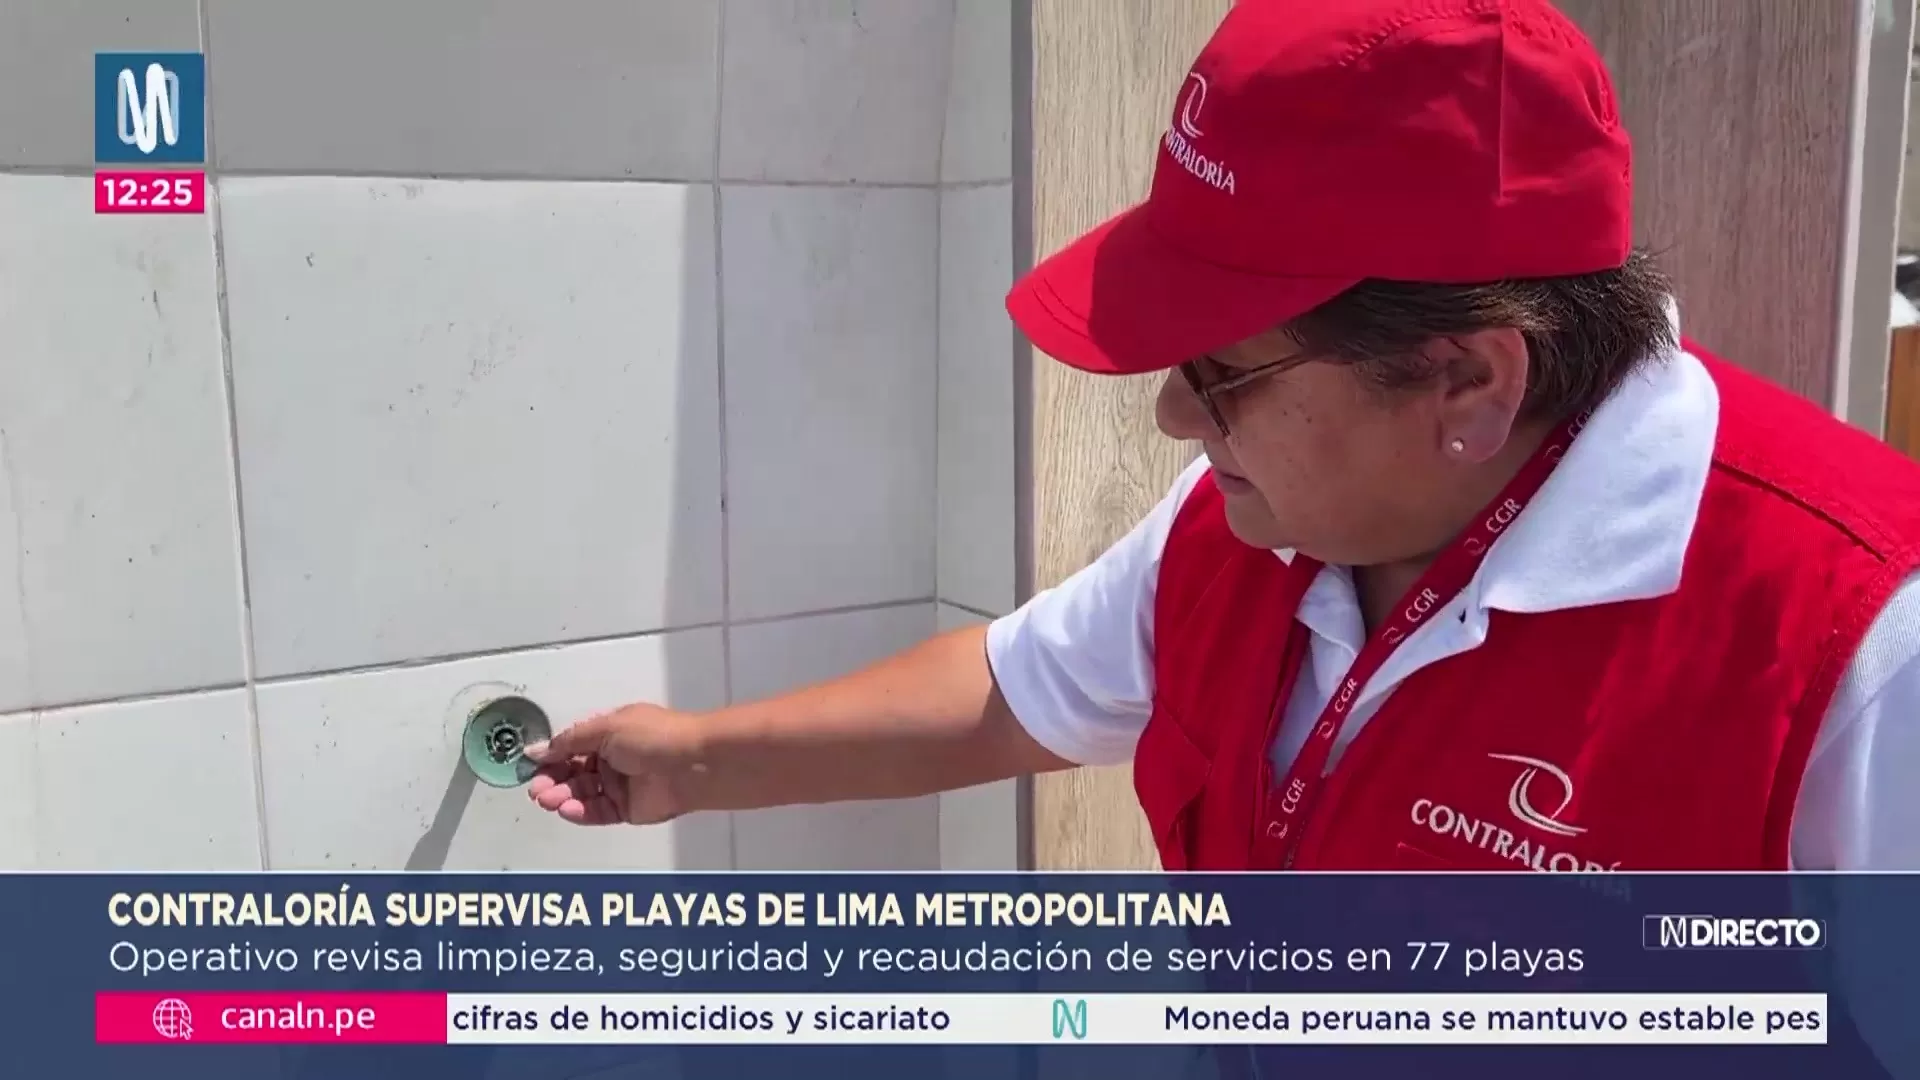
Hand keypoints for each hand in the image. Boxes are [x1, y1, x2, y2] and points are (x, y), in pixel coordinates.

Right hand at [523, 703, 707, 825]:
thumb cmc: (651, 737)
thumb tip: (535, 750)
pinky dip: (580, 811)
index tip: (530, 766)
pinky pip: (598, 812)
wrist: (692, 764)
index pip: (572, 746)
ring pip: (583, 793)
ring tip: (547, 799)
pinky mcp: (627, 810)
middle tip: (537, 789)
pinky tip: (566, 809)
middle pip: (574, 772)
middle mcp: (613, 759)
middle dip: (553, 780)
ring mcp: (620, 786)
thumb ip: (568, 742)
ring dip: (562, 796)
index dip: (551, 756)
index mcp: (609, 733)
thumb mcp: (605, 728)